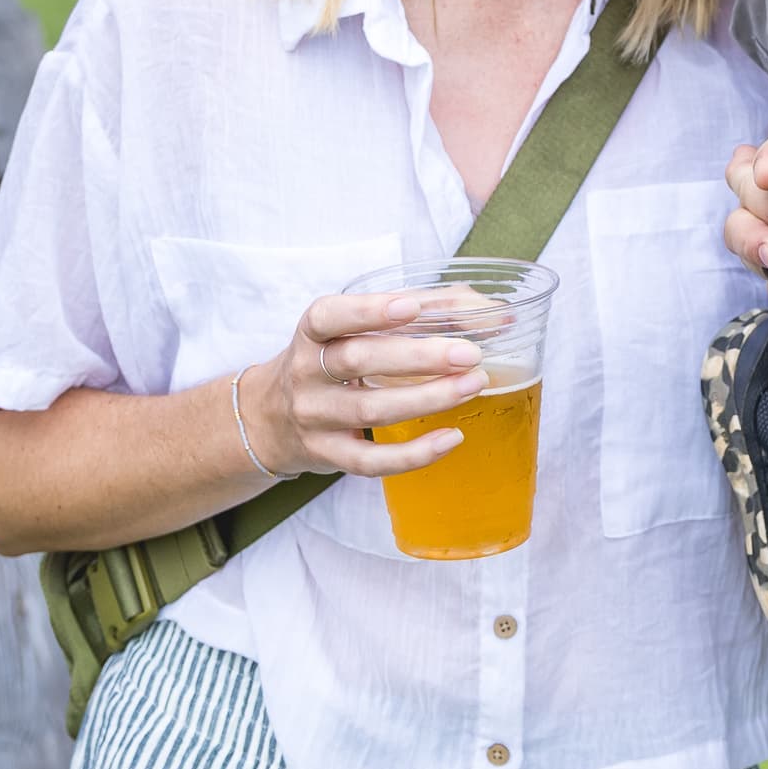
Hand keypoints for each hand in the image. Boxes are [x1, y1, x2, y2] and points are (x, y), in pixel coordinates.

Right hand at [249, 288, 500, 477]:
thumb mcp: (355, 330)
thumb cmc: (332, 361)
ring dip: (427, 398)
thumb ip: (423, 311)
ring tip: (473, 386)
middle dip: (417, 357)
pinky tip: (451, 438)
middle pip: (358, 361)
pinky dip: (414, 454)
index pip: (329, 317)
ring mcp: (314, 417)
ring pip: (370, 410)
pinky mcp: (328, 455)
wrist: (269, 419)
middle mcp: (306, 373)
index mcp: (313, 334)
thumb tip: (498, 315)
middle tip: (468, 353)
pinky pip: (371, 461)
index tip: (411, 307)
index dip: (368, 311)